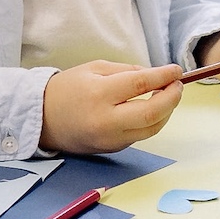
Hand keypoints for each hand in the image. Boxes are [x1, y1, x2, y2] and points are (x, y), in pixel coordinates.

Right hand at [39, 60, 182, 153]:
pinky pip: (140, 135)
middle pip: (152, 113)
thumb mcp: (95, 69)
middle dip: (172, 98)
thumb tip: (157, 76)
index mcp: (99, 95)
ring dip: (166, 112)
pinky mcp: (112, 149)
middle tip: (178, 85)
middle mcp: (105, 121)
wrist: (42, 119)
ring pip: (151, 129)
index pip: (140, 85)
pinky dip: (151, 121)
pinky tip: (151, 108)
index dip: (163, 76)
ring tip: (168, 95)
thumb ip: (128, 71)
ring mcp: (109, 140)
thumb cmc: (68, 89)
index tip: (176, 70)